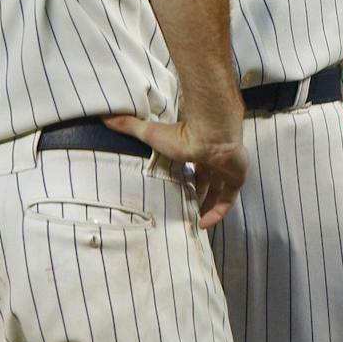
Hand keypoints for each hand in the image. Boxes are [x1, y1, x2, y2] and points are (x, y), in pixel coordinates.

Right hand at [104, 114, 247, 228]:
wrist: (211, 135)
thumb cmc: (183, 134)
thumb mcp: (151, 133)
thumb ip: (130, 126)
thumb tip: (105, 117)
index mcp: (199, 148)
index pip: (195, 166)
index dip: (187, 181)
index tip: (176, 193)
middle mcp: (215, 158)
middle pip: (208, 181)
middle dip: (197, 196)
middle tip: (184, 211)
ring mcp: (228, 168)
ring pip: (219, 192)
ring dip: (206, 207)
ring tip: (192, 222)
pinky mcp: (237, 178)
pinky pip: (228, 201)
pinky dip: (217, 213)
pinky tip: (203, 224)